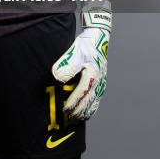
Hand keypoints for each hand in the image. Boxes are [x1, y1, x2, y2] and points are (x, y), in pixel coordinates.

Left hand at [51, 3, 110, 120]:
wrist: (99, 38)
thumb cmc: (86, 45)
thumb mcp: (75, 52)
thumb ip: (67, 66)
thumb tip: (58, 78)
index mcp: (92, 76)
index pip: (80, 94)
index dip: (72, 104)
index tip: (65, 110)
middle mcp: (98, 82)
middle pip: (88, 103)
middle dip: (77, 112)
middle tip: (67, 119)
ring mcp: (101, 84)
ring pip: (93, 104)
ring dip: (84, 113)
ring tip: (75, 120)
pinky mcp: (101, 84)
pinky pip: (96, 101)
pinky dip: (91, 109)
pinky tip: (86, 114)